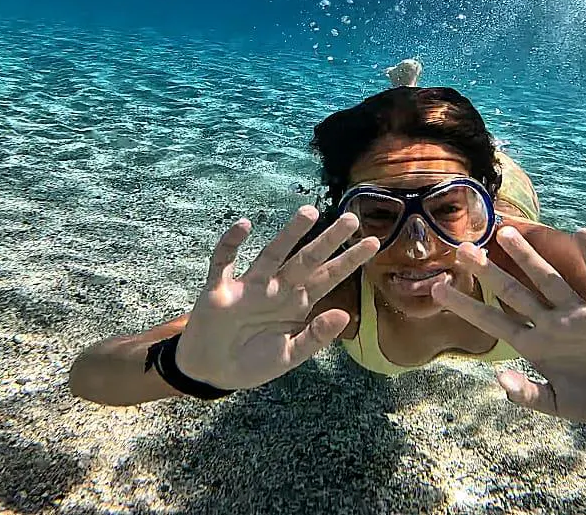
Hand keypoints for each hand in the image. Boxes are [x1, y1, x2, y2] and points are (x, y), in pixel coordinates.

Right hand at [174, 206, 378, 390]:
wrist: (211, 371)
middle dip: (328, 240)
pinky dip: (231, 243)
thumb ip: (315, 338)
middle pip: (306, 259)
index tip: (374, 243)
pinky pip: (224, 261)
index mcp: (296, 304)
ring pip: (273, 254)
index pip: (328, 278)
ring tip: (310, 212)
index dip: (349, 261)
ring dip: (289, 234)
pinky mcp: (219, 287)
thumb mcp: (288, 357)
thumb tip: (344, 315)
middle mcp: (277, 289)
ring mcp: (249, 286)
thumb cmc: (252, 362)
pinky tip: (244, 226)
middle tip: (351, 218)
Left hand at [432, 226, 585, 421]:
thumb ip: (530, 394)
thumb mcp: (560, 405)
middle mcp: (552, 323)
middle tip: (462, 248)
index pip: (492, 321)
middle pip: (514, 292)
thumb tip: (499, 382)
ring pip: (548, 279)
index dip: (465, 305)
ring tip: (505, 232)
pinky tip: (581, 233)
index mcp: (536, 345)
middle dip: (489, 271)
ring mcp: (579, 313)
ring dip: (529, 257)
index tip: (436, 288)